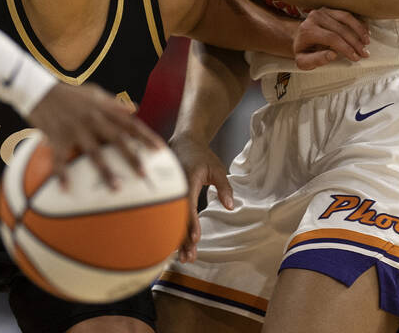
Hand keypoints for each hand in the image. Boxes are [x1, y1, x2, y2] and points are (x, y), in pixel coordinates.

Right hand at [25, 83, 163, 189]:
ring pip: (93, 152)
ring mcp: (74, 128)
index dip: (145, 136)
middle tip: (143, 174)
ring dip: (105, 171)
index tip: (159, 150)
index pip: (128, 122)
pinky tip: (66, 189)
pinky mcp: (56, 136)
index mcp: (102, 108)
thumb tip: (135, 109)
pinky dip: (62, 174)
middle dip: (131, 156)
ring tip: (116, 188)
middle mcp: (91, 118)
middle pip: (116, 139)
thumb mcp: (93, 93)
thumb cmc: (68, 94)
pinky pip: (60, 159)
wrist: (38, 90)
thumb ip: (114, 102)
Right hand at [168, 133, 233, 263]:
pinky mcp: (168, 196)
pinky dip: (174, 231)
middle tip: (189, 257)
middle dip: (182, 238)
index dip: (191, 222)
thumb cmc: (202, 156)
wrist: (184, 141)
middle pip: (177, 216)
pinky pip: (170, 215)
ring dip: (178, 238)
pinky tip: (177, 246)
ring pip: (172, 219)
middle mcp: (175, 187)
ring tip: (184, 257)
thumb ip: (224, 187)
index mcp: (186, 178)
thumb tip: (230, 206)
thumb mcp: (217, 169)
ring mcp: (169, 191)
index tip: (195, 238)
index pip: (187, 203)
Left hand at [294, 7, 369, 69]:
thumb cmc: (304, 51)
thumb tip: (332, 55)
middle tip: (364, 53)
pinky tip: (365, 33)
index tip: (355, 57)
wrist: (299, 38)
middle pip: (340, 29)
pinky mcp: (330, 9)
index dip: (346, 48)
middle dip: (355, 43)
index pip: (331, 38)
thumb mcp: (304, 61)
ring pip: (346, 19)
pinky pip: (347, 14)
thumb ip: (316, 60)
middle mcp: (314, 17)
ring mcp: (323, 11)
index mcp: (307, 30)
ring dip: (359, 31)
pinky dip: (358, 23)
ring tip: (366, 43)